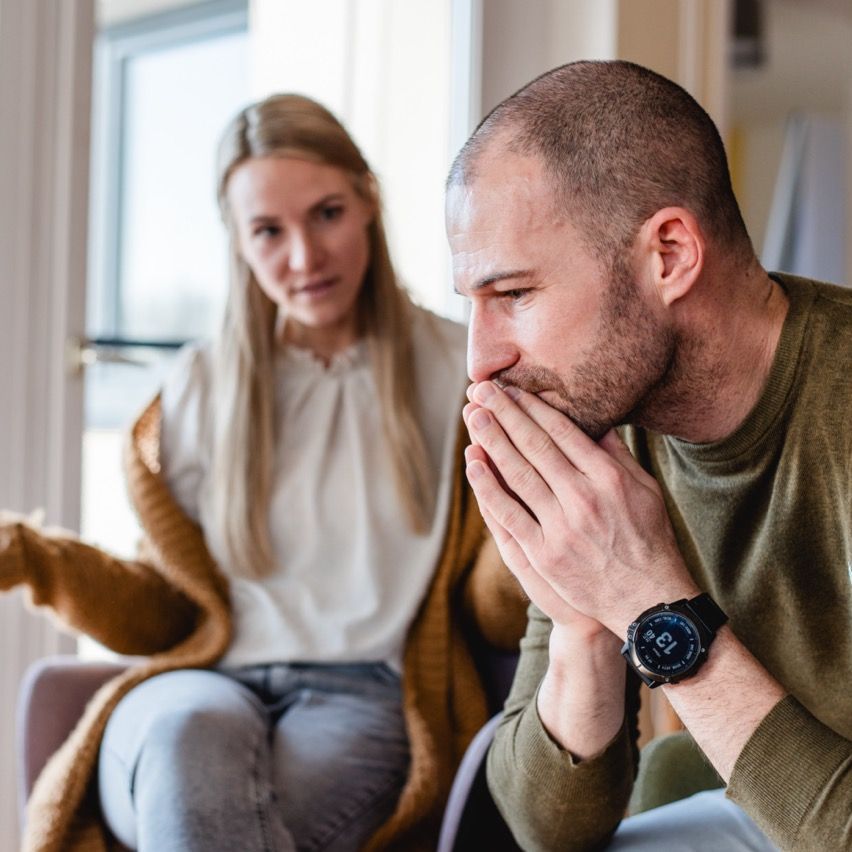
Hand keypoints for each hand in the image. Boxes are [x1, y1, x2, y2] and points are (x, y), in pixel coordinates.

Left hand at [463, 381, 698, 634]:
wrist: (648, 601)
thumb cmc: (649, 539)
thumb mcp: (645, 490)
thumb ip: (616, 455)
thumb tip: (594, 418)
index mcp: (608, 478)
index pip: (563, 432)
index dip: (533, 407)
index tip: (513, 388)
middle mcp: (584, 499)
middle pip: (536, 447)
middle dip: (506, 414)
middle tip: (482, 389)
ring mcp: (561, 528)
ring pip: (518, 475)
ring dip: (491, 442)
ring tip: (472, 415)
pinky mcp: (544, 555)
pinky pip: (508, 514)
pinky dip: (488, 487)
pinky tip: (473, 462)